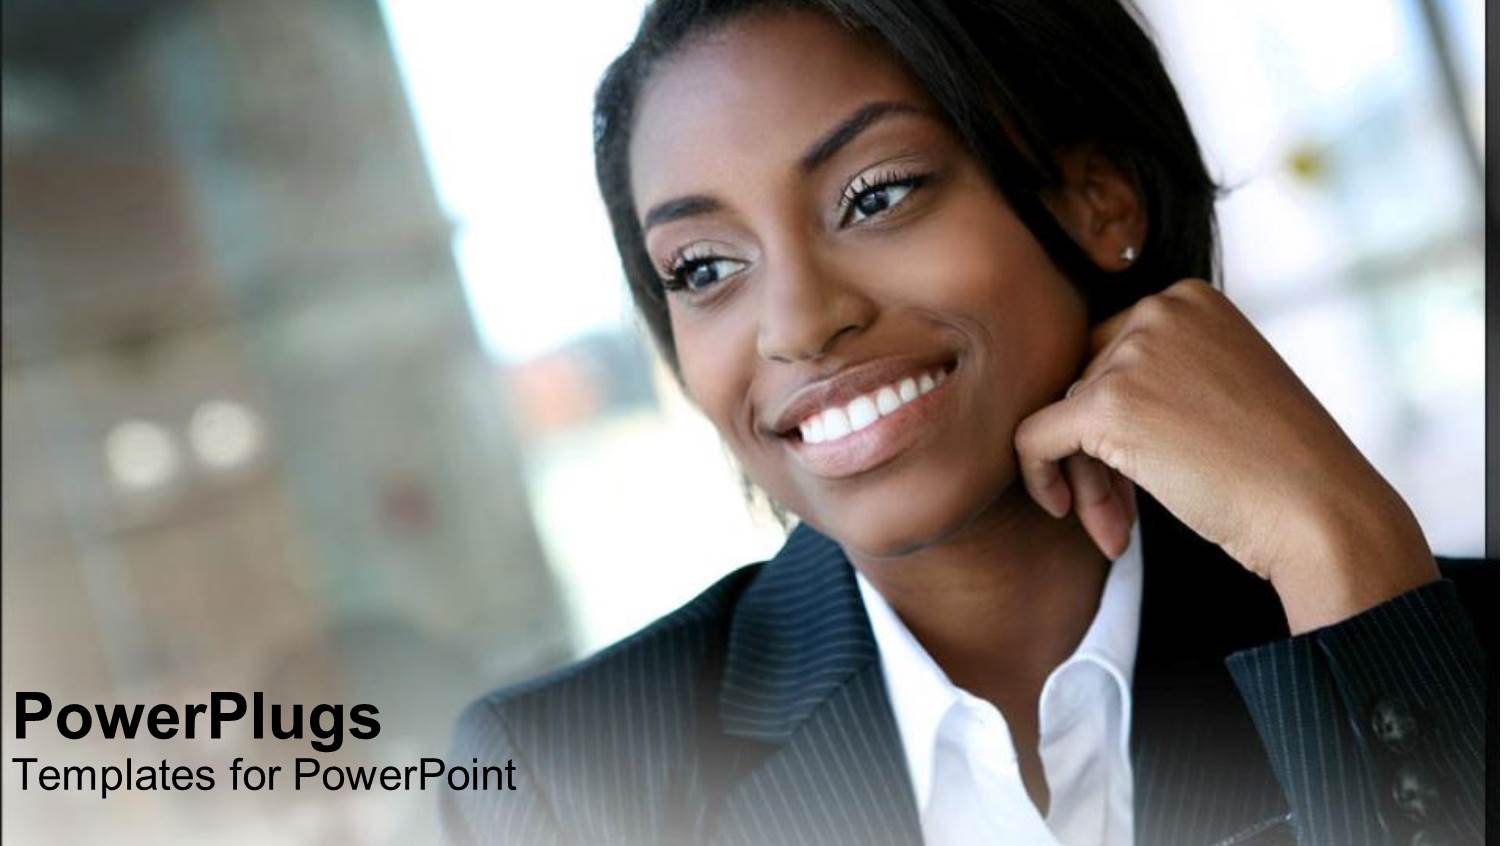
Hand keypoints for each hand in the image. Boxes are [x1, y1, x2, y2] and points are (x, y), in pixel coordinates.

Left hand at [1014, 278, 1438, 632]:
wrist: (1319, 512)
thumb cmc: (1277, 467)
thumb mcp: (1220, 388)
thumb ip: (1159, 373)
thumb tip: (1065, 397)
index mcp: (1189, 298)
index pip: (1110, 354)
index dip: (1116, 419)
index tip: (1147, 471)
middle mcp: (1160, 309)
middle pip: (1083, 384)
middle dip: (1095, 454)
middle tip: (1123, 515)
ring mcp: (1133, 353)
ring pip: (1062, 417)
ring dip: (1085, 479)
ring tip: (1116, 530)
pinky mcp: (1107, 404)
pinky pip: (1032, 438)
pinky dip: (1039, 477)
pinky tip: (1063, 512)